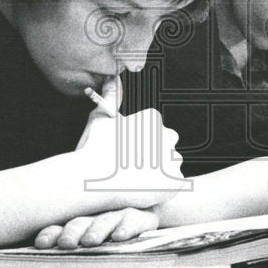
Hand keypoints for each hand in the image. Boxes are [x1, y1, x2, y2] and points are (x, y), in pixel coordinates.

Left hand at [34, 208, 159, 248]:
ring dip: (96, 230)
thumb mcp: (90, 250)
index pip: (59, 228)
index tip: (42, 244)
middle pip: (80, 223)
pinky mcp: (140, 218)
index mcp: (77, 226)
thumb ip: (70, 257)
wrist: (146, 218)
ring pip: (104, 220)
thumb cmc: (110, 240)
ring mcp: (117, 216)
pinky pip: (132, 221)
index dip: (50, 234)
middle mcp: (94, 219)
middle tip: (66, 243)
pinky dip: (126, 227)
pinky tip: (120, 236)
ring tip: (90, 241)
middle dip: (71, 232)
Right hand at [77, 83, 185, 206]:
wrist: (91, 179)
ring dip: (160, 171)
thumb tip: (112, 80)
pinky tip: (145, 188)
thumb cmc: (93, 149)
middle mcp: (167, 136)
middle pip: (166, 144)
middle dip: (155, 153)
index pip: (155, 129)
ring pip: (171, 164)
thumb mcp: (100, 117)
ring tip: (138, 179)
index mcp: (152, 119)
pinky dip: (164, 188)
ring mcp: (173, 159)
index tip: (129, 150)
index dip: (141, 141)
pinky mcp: (175, 181)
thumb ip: (110, 98)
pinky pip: (175, 183)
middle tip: (134, 165)